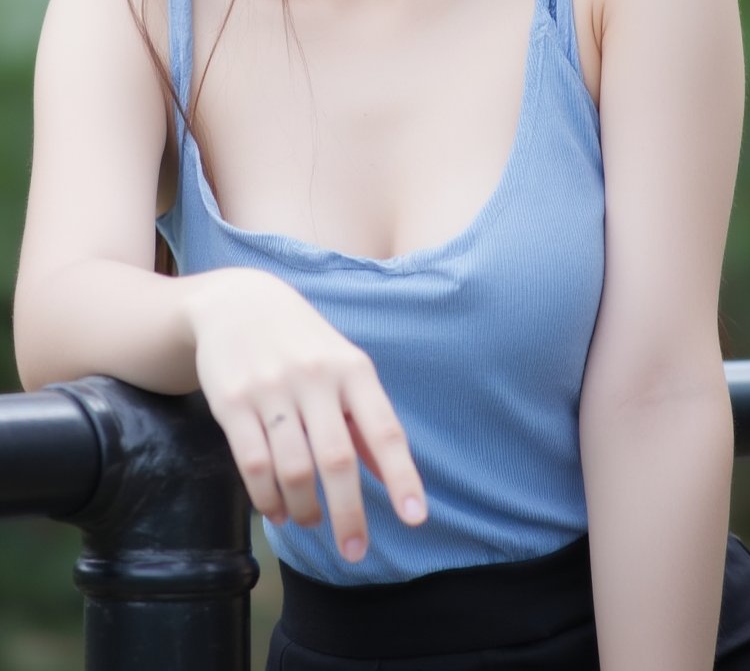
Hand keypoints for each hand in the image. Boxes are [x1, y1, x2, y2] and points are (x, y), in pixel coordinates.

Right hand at [187, 267, 426, 561]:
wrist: (237, 302)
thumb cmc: (303, 343)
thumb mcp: (343, 366)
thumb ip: (366, 420)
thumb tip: (392, 478)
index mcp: (353, 369)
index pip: (385, 429)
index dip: (402, 476)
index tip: (415, 518)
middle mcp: (315, 377)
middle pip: (337, 459)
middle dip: (349, 514)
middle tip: (355, 550)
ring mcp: (271, 388)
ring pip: (293, 469)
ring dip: (305, 508)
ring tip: (310, 520)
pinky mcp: (232, 401)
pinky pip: (252, 464)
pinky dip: (267, 498)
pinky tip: (277, 510)